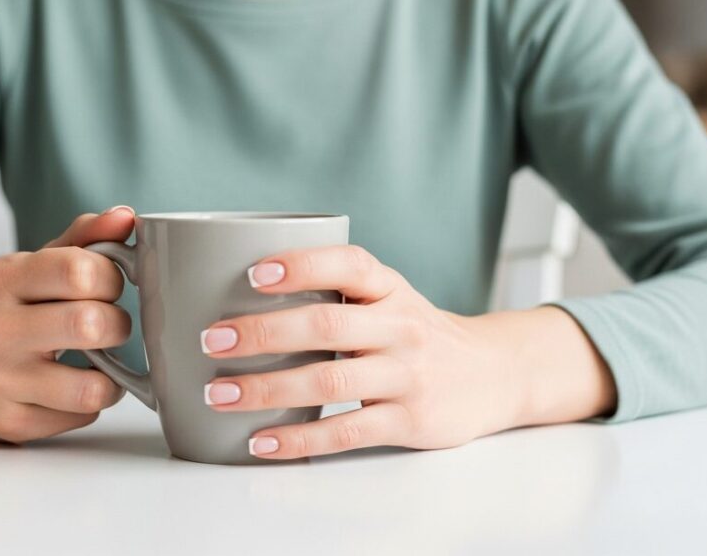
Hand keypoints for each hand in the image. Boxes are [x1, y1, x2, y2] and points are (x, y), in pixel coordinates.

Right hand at [0, 206, 138, 442]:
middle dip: (118, 326)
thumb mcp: (37, 266)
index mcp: (4, 278)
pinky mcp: (8, 421)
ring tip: (100, 366)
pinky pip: (81, 416)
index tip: (109, 287)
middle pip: (90, 325)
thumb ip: (84, 238)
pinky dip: (88, 403)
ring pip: (92, 386)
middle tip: (109, 327)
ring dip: (111, 377)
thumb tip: (125, 217)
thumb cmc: (10, 311)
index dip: (112, 278)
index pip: (81, 270)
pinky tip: (71, 389)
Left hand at [200, 245, 616, 458]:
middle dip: (264, 332)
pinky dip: (298, 439)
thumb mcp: (388, 298)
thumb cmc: (416, 332)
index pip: (348, 264)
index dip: (301, 265)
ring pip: (329, 381)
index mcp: (389, 288)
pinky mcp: (409, 420)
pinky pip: (345, 431)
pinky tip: (261, 441)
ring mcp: (406, 375)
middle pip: (327, 324)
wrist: (493, 374)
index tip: (253, 273)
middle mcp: (401, 326)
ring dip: (267, 389)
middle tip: (213, 338)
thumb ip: (333, 291)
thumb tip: (236, 291)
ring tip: (219, 393)